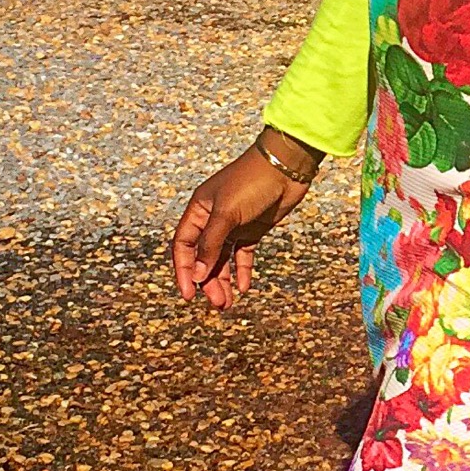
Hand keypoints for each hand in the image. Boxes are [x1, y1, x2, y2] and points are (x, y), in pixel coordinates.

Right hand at [171, 134, 315, 309]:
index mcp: (199, 210)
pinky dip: (242, 270)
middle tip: (217, 303)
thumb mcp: (227, 214)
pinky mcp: (253, 229)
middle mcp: (213, 219)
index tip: (188, 295)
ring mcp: (234, 224)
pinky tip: (244, 287)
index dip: (184, 270)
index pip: (183, 245)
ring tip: (227, 303)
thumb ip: (210, 245)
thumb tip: (196, 275)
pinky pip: (242, 254)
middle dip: (208, 281)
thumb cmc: (252, 182)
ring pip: (223, 259)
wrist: (286, 166)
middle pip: (203, 256)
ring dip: (223, 280)